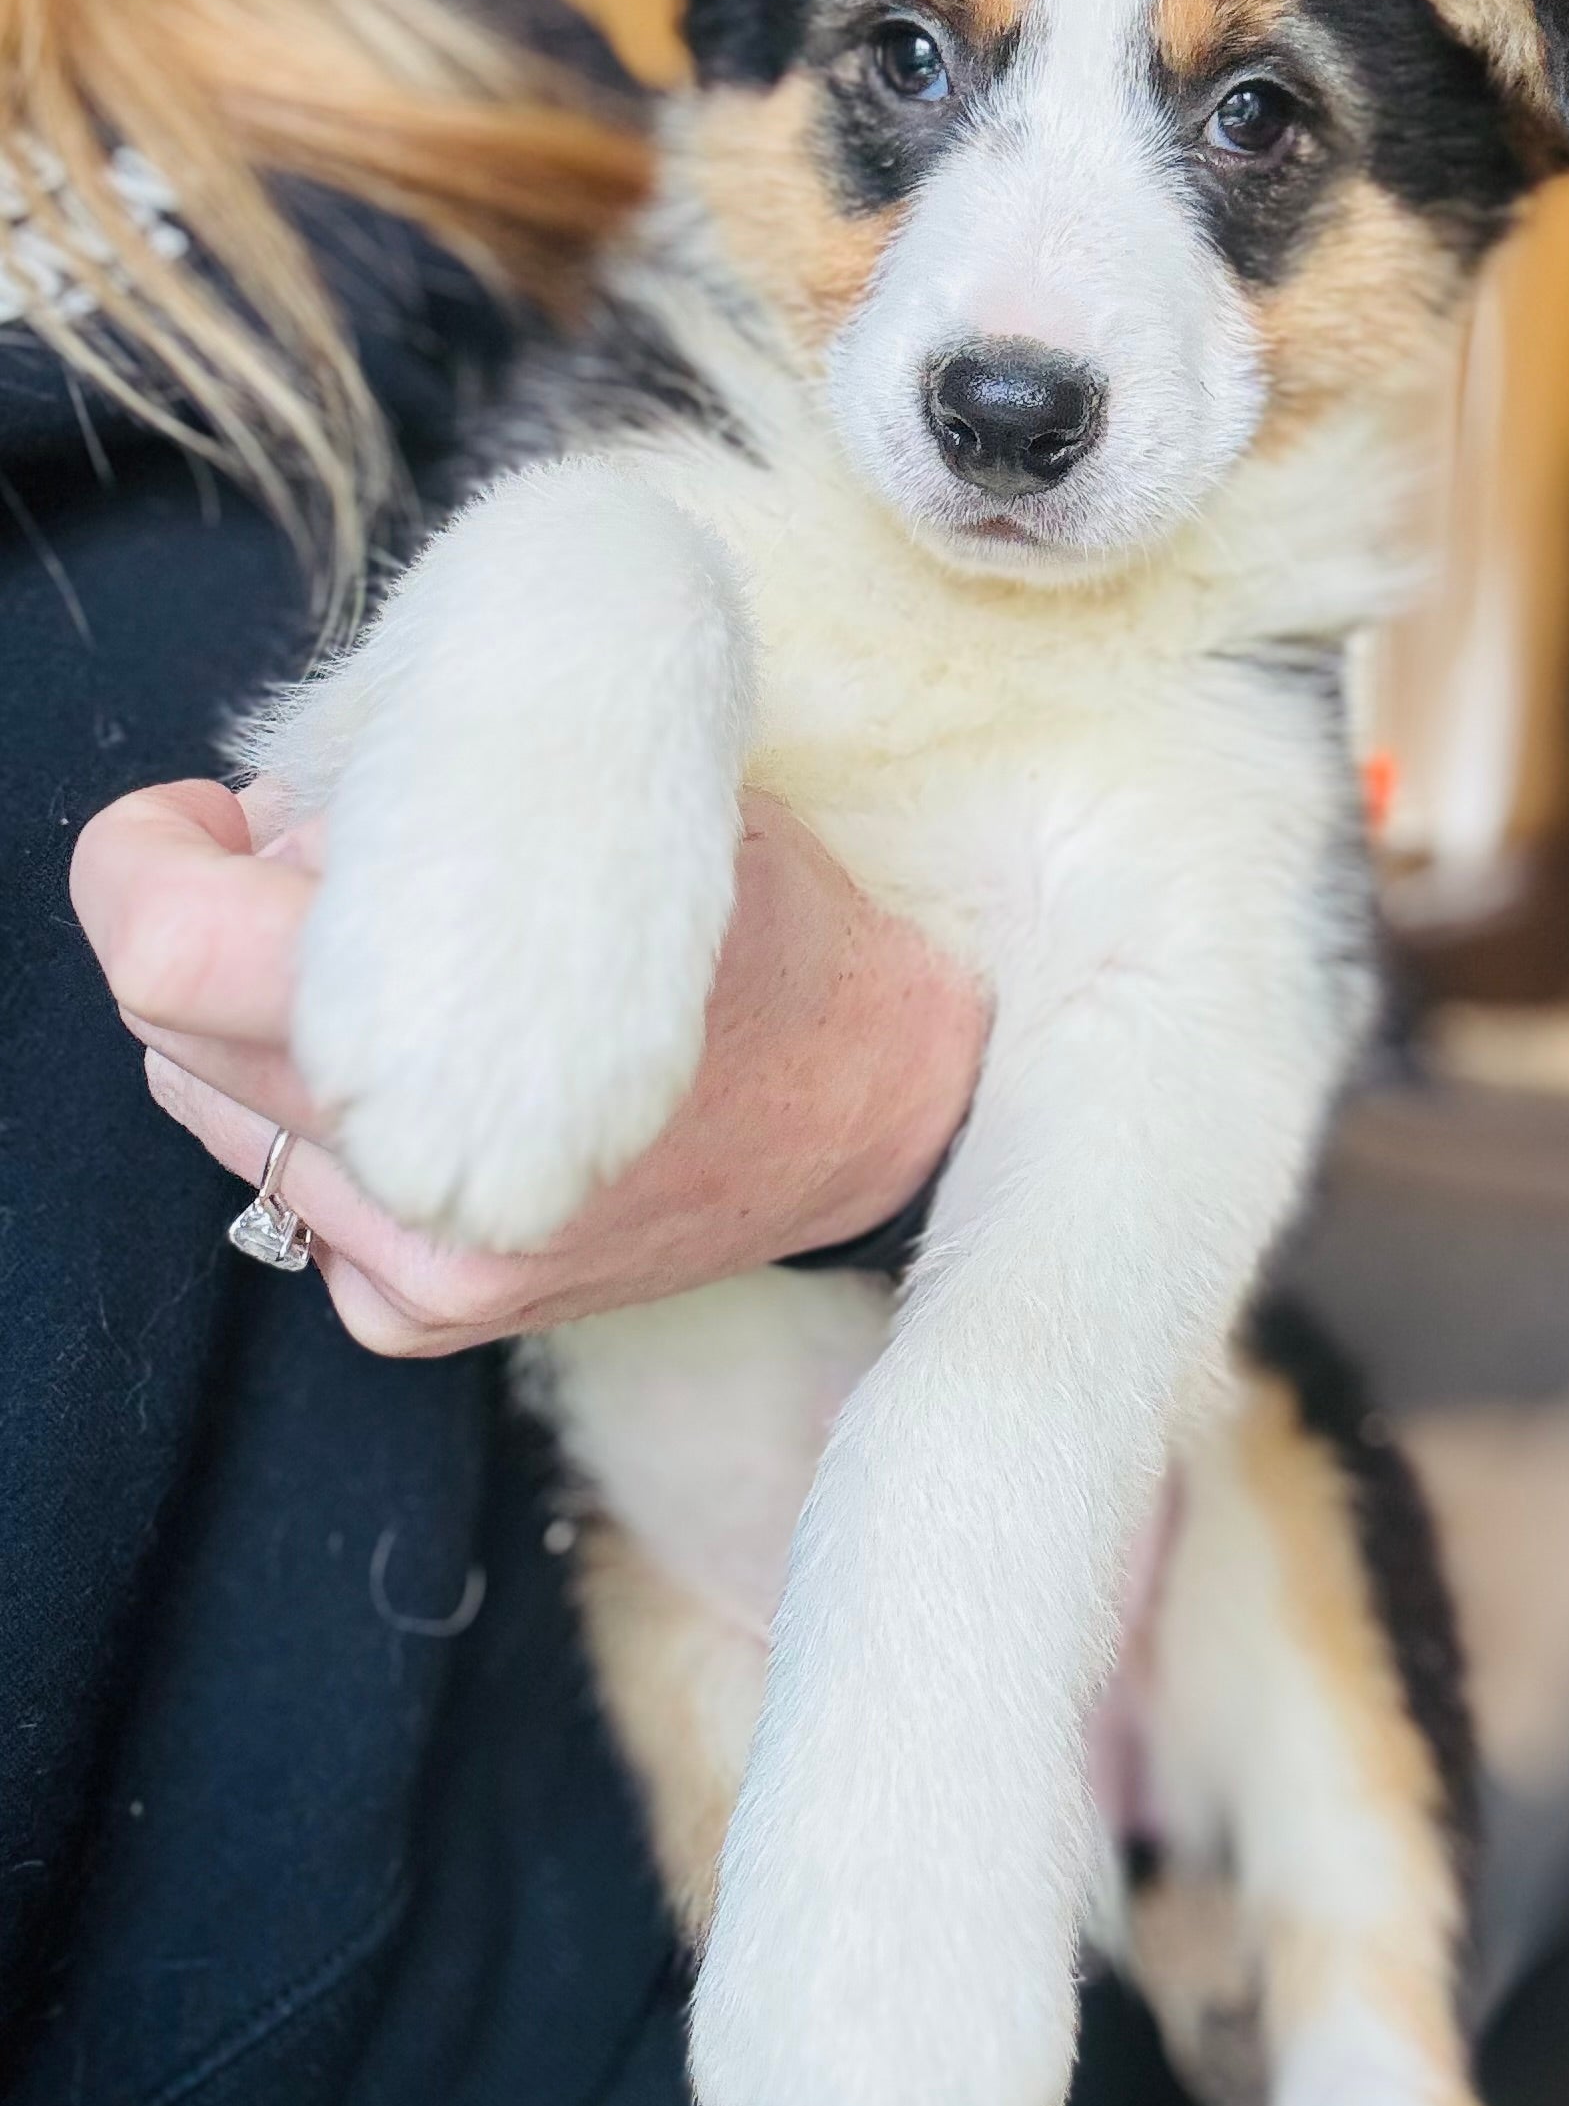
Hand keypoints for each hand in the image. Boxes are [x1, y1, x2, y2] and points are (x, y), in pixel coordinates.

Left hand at [71, 778, 982, 1354]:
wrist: (888, 1102)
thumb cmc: (762, 923)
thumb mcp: (627, 795)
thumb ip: (430, 793)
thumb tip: (260, 826)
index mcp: (462, 1028)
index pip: (162, 953)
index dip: (143, 858)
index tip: (205, 814)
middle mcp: (421, 1173)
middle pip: (166, 1025)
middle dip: (215, 925)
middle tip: (325, 867)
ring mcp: (429, 1258)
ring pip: (212, 1109)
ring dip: (264, 1028)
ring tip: (404, 977)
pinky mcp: (439, 1313)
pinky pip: (286, 1201)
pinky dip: (319, 1131)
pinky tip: (430, 1087)